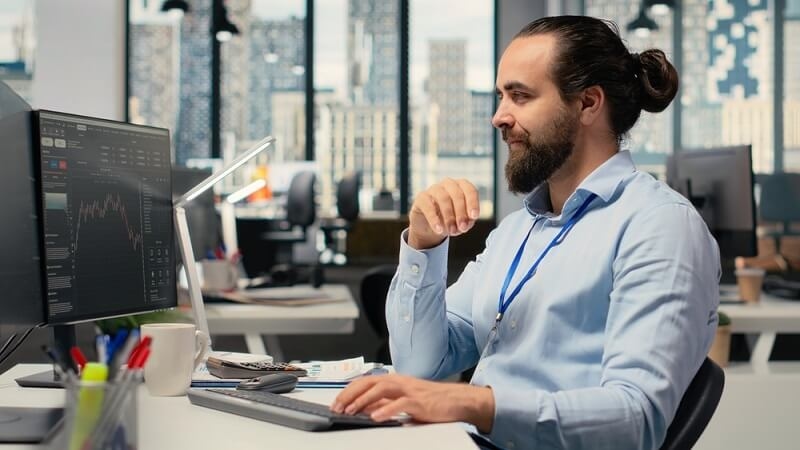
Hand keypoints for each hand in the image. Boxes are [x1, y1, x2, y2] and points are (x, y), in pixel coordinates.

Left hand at [330, 374, 494, 432]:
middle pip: (370, 382)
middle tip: (338, 406)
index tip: (337, 401)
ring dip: (364, 400)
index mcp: (395, 380)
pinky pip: (400, 404)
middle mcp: (400, 382)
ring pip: (382, 390)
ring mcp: (410, 390)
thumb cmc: (431, 400)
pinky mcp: (420, 402)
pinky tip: (376, 417)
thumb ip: (385, 403)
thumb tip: (364, 409)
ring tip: (352, 410)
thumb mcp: (403, 400)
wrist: (456, 400)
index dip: (350, 390)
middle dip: (351, 394)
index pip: (367, 381)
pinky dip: (387, 410)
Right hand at [408, 178, 479, 248]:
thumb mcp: (461, 222)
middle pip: (457, 195)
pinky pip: (428, 206)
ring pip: (444, 198)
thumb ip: (467, 221)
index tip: (474, 216)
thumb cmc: (449, 219)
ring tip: (451, 231)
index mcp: (462, 187)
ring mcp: (434, 189)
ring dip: (449, 217)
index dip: (473, 203)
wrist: (429, 226)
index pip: (470, 190)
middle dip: (461, 213)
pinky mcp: (421, 197)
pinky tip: (438, 229)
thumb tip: (467, 223)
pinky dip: (434, 219)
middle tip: (462, 228)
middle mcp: (448, 184)